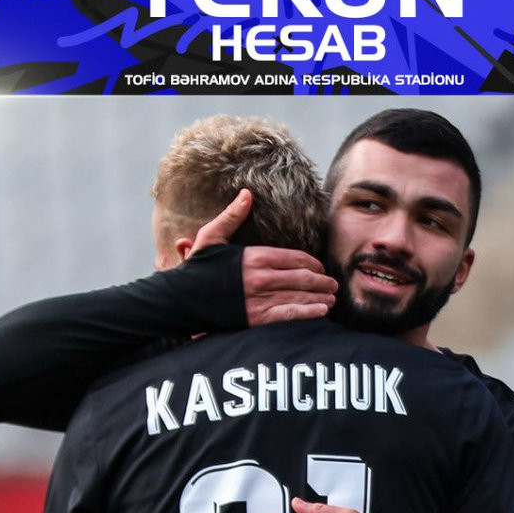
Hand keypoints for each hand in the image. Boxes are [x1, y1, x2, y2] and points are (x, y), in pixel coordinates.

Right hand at [191, 190, 336, 324]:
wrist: (180, 300)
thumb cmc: (196, 270)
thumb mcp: (211, 237)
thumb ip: (232, 216)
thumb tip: (247, 194)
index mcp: (254, 257)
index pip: (294, 258)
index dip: (312, 263)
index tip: (320, 268)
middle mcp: (261, 277)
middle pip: (302, 278)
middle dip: (322, 281)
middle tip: (333, 284)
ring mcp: (259, 299)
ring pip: (299, 296)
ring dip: (320, 297)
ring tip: (331, 298)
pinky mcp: (256, 318)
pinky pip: (289, 315)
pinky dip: (308, 313)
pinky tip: (321, 311)